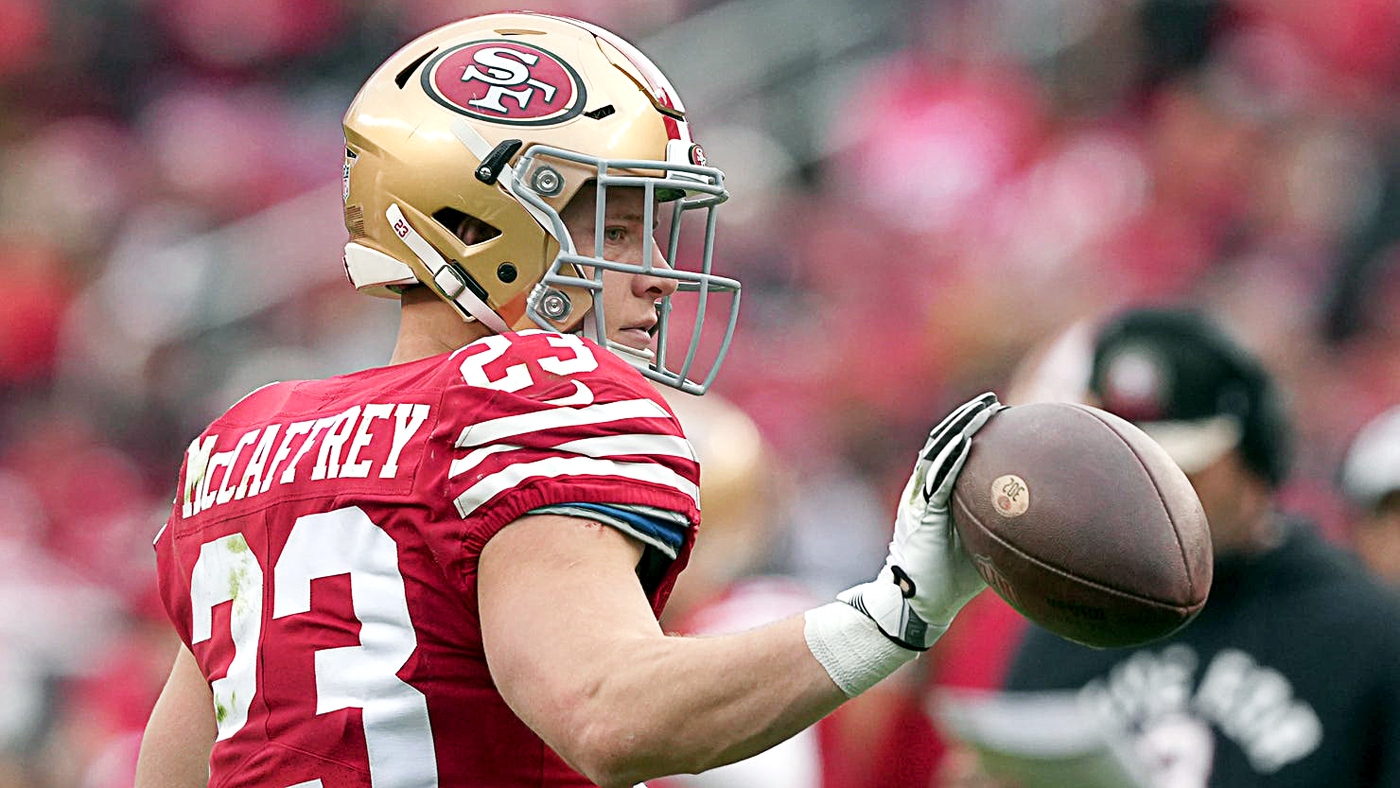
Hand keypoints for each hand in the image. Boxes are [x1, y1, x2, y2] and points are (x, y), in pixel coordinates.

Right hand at [839, 392, 1001, 649]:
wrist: (917, 603)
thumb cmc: (950, 579)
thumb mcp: (982, 546)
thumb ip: (1001, 528)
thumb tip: (1044, 524)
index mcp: (940, 495)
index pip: (955, 453)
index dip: (975, 430)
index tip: (1003, 415)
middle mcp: (927, 491)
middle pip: (946, 443)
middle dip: (968, 419)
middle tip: (994, 401)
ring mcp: (921, 500)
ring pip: (938, 453)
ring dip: (960, 428)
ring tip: (983, 408)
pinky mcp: (919, 515)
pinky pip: (935, 481)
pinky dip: (950, 459)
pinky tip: (966, 441)